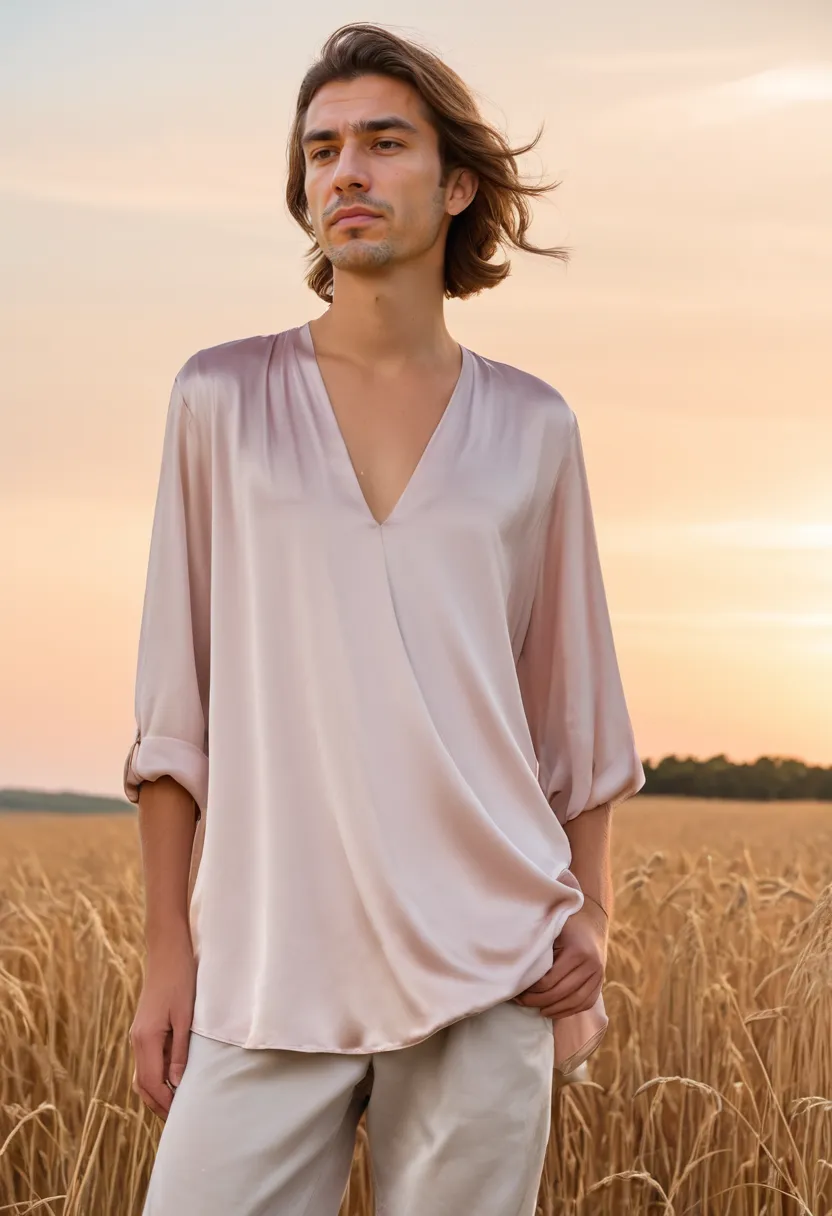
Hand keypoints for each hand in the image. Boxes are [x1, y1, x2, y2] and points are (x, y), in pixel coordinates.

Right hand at [130, 934, 195, 1120]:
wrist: (168, 951)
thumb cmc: (181, 979)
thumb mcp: (185, 1016)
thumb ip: (181, 1050)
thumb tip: (177, 1082)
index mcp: (146, 1040)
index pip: (153, 1084)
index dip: (166, 1104)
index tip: (182, 1120)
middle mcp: (137, 1041)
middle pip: (143, 1085)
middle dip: (159, 1104)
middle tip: (180, 1121)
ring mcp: (138, 1035)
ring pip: (143, 1075)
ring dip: (157, 1092)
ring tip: (177, 1105)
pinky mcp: (144, 1029)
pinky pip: (147, 1061)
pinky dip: (157, 1076)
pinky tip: (173, 1079)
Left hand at [513, 900, 607, 1019]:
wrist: (590, 922)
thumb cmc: (564, 926)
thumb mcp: (551, 932)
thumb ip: (539, 951)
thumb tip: (517, 972)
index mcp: (576, 951)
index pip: (549, 980)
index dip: (531, 989)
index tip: (518, 989)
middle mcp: (591, 965)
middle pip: (560, 993)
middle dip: (538, 1001)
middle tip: (521, 1001)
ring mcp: (598, 975)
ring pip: (574, 1002)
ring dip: (554, 1010)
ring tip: (537, 1010)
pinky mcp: (601, 982)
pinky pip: (586, 1003)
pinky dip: (569, 1011)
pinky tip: (554, 1011)